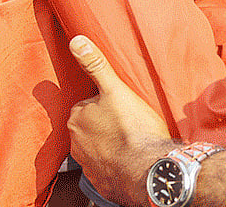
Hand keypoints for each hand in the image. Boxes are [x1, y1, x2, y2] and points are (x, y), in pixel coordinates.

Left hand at [68, 35, 172, 206]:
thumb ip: (95, 66)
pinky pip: (105, 170)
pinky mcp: (101, 183)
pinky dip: (115, 166)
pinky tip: (130, 162)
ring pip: (97, 149)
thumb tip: (76, 41)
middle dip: (105, 126)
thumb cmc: (133, 129)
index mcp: (76, 118)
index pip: (87, 106)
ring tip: (132, 144)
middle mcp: (75, 143)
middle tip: (128, 126)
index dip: (104, 105)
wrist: (150, 172)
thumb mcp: (115, 90)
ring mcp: (87, 165)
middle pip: (90, 128)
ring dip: (110, 147)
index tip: (119, 108)